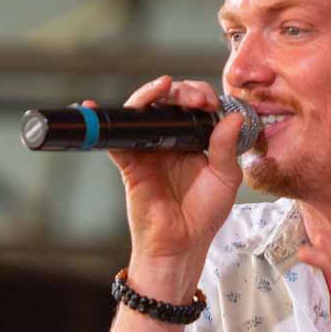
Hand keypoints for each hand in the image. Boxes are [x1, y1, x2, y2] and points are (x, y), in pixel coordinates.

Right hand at [103, 76, 245, 298]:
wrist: (183, 243)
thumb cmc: (205, 213)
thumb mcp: (225, 177)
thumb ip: (227, 147)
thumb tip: (234, 116)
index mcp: (196, 141)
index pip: (195, 107)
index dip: (201, 97)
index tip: (210, 102)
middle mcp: (171, 141)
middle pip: (169, 103)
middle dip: (181, 92)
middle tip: (193, 99)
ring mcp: (149, 150)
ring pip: (142, 114)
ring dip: (150, 95)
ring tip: (163, 88)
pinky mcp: (130, 164)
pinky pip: (114, 140)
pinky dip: (106, 124)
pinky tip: (96, 107)